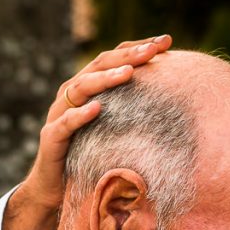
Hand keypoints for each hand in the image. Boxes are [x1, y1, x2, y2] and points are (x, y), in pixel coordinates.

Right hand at [3, 35, 173, 229]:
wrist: (55, 188)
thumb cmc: (91, 155)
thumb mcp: (117, 130)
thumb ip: (136, 112)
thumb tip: (178, 102)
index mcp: (90, 88)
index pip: (115, 59)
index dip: (138, 47)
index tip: (167, 41)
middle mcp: (73, 95)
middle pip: (99, 65)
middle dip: (128, 55)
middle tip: (153, 50)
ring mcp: (59, 114)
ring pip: (80, 87)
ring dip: (105, 79)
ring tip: (129, 72)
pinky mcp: (51, 138)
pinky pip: (65, 124)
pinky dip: (79, 115)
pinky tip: (97, 108)